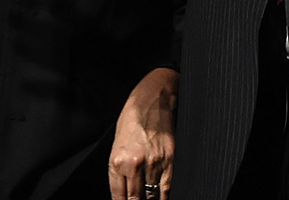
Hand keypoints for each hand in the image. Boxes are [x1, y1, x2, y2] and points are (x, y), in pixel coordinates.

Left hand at [108, 67, 177, 199]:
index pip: (119, 196)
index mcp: (118, 161)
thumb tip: (124, 191)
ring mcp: (154, 163)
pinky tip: (163, 196)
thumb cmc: (133, 117)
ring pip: (153, 196)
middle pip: (135, 199)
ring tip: (151, 199)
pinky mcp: (170, 159)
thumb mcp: (117, 144)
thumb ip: (119, 169)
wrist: (152, 98)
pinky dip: (166, 195)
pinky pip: (168, 186)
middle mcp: (135, 164)